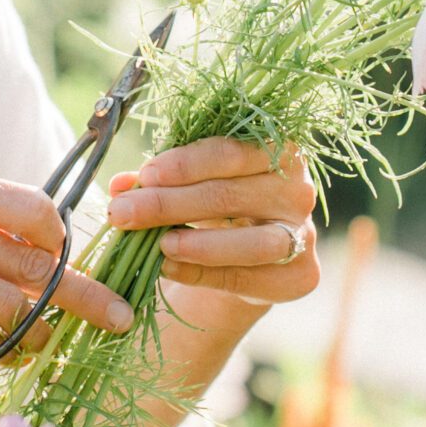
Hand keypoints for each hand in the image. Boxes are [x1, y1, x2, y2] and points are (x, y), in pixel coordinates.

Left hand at [104, 138, 320, 327]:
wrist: (249, 255)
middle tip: (123, 213)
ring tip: (158, 245)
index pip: (231, 152)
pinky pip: (249, 277)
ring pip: (254, 242)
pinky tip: (169, 267)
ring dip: (200, 244)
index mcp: (277, 150)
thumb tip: (121, 186)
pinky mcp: (301, 275)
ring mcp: (304, 234)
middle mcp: (298, 190)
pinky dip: (204, 273)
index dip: (186, 164)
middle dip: (170, 204)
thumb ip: (159, 181)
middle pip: (232, 195)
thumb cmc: (218, 204)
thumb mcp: (190, 184)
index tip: (146, 175)